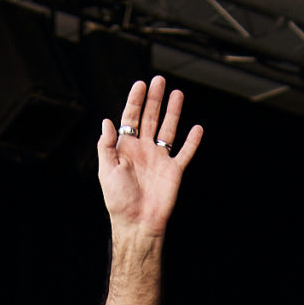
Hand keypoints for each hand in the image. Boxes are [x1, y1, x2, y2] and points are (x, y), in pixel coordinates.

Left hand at [97, 78, 201, 236]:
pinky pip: (184, 153)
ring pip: (168, 129)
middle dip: (154, 99)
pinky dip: (192, 141)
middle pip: (150, 118)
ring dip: (173, 112)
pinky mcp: (174, 171)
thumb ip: (106, 145)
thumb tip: (107, 121)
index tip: (140, 84)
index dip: (135, 100)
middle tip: (159, 81)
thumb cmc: (119, 200)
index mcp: (126, 148)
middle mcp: (144, 150)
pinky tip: (197, 128)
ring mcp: (160, 159)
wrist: (137, 223)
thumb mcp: (106, 170)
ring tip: (178, 94)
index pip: (130, 118)